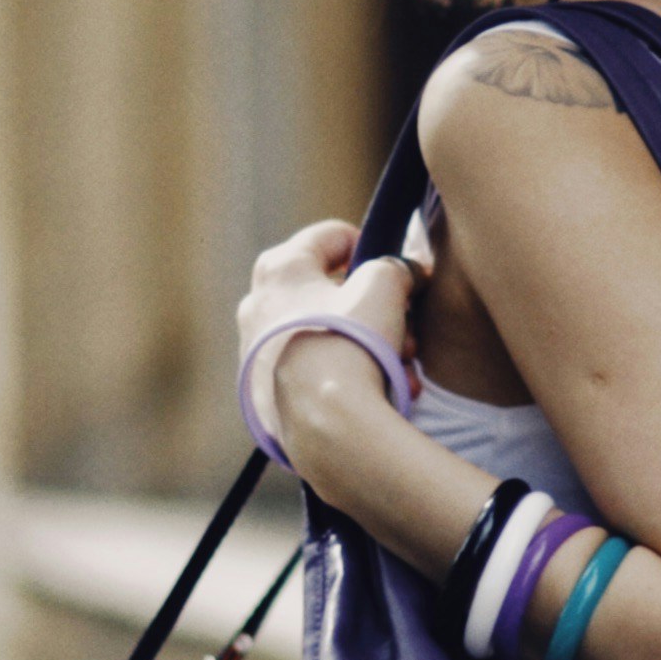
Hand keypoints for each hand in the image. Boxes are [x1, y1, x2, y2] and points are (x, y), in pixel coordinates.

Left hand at [236, 221, 416, 467]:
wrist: (324, 424)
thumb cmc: (350, 343)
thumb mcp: (384, 287)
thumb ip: (394, 268)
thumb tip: (404, 272)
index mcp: (280, 268)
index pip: (332, 236)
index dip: (370, 247)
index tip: (394, 273)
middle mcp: (257, 305)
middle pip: (328, 291)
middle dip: (373, 309)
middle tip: (405, 328)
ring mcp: (255, 351)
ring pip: (324, 334)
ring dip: (367, 345)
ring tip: (400, 369)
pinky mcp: (261, 392)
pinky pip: (312, 369)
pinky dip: (344, 374)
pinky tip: (377, 392)